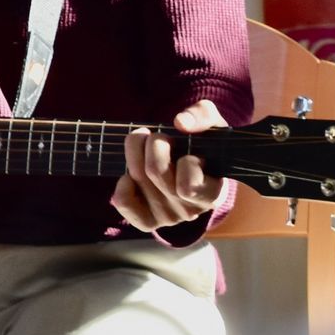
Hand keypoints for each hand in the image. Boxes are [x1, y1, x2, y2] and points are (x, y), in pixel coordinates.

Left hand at [113, 99, 227, 232]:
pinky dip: (122, 185)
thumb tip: (181, 123)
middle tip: (158, 137)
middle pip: (155, 172)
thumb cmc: (204, 145)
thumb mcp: (212, 125)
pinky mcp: (148, 220)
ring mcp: (168, 217)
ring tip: (145, 147)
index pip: (189, 185)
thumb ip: (203, 115)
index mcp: (212, 194)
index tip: (189, 149)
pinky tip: (130, 175)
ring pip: (138, 178)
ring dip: (135, 153)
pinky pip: (125, 204)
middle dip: (153, 143)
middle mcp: (191, 210)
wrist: (193, 165)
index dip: (186, 160)